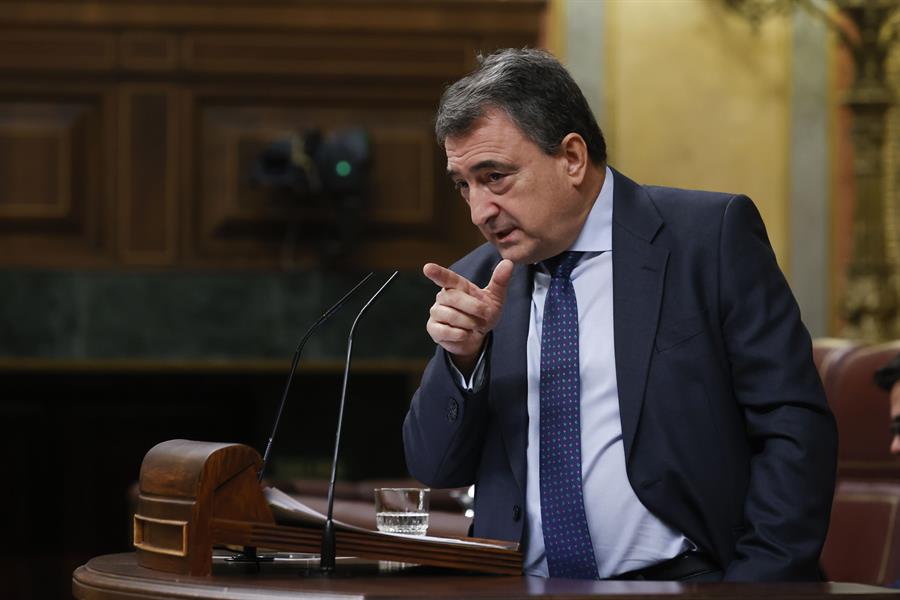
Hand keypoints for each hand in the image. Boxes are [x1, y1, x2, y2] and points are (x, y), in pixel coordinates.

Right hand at [423, 259, 513, 375]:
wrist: (476, 338)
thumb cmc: (483, 315)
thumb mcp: (495, 298)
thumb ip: (500, 281)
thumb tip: (509, 263)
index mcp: (457, 286)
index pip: (446, 278)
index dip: (437, 273)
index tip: (427, 268)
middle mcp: (443, 296)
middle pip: (453, 297)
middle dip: (473, 307)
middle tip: (486, 314)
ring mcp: (436, 312)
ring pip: (450, 315)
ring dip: (469, 322)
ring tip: (475, 326)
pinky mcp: (433, 328)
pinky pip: (444, 331)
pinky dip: (459, 334)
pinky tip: (465, 334)